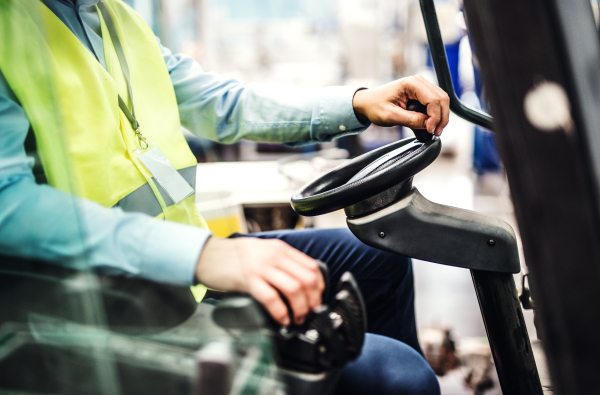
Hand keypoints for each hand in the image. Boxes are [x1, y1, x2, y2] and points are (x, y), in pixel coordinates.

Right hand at [195, 237, 324, 325]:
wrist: (206, 255)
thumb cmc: (232, 257)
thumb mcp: (262, 252)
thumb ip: (280, 262)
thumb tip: (299, 284)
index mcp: (280, 249)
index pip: (311, 267)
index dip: (319, 287)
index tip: (316, 300)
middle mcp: (274, 256)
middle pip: (307, 279)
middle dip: (313, 301)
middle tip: (309, 314)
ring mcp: (261, 267)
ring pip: (294, 289)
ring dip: (300, 309)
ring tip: (297, 319)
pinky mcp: (248, 280)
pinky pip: (272, 298)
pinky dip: (281, 312)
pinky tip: (282, 320)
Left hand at [352, 75, 449, 135]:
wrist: (368, 103)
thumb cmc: (375, 106)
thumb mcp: (390, 116)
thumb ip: (410, 120)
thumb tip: (428, 124)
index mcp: (411, 84)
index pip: (433, 100)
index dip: (435, 117)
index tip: (429, 130)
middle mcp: (419, 82)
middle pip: (442, 99)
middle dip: (441, 118)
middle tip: (435, 133)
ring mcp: (422, 87)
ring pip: (442, 101)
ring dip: (441, 117)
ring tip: (434, 131)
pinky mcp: (422, 94)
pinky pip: (436, 103)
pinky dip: (437, 114)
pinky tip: (431, 125)